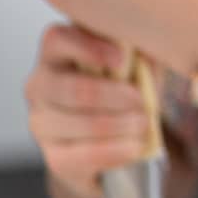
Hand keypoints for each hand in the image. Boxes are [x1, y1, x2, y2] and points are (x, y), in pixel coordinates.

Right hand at [23, 26, 156, 197]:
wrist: (116, 136)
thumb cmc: (125, 86)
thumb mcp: (137, 61)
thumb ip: (141, 50)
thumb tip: (157, 44)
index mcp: (57, 53)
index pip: (57, 40)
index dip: (88, 48)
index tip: (122, 58)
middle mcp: (40, 86)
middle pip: (70, 89)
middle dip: (112, 95)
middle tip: (140, 100)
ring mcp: (42, 123)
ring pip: (79, 124)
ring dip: (118, 124)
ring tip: (144, 123)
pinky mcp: (55, 157)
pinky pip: (83, 156)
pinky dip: (115, 151)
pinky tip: (135, 147)